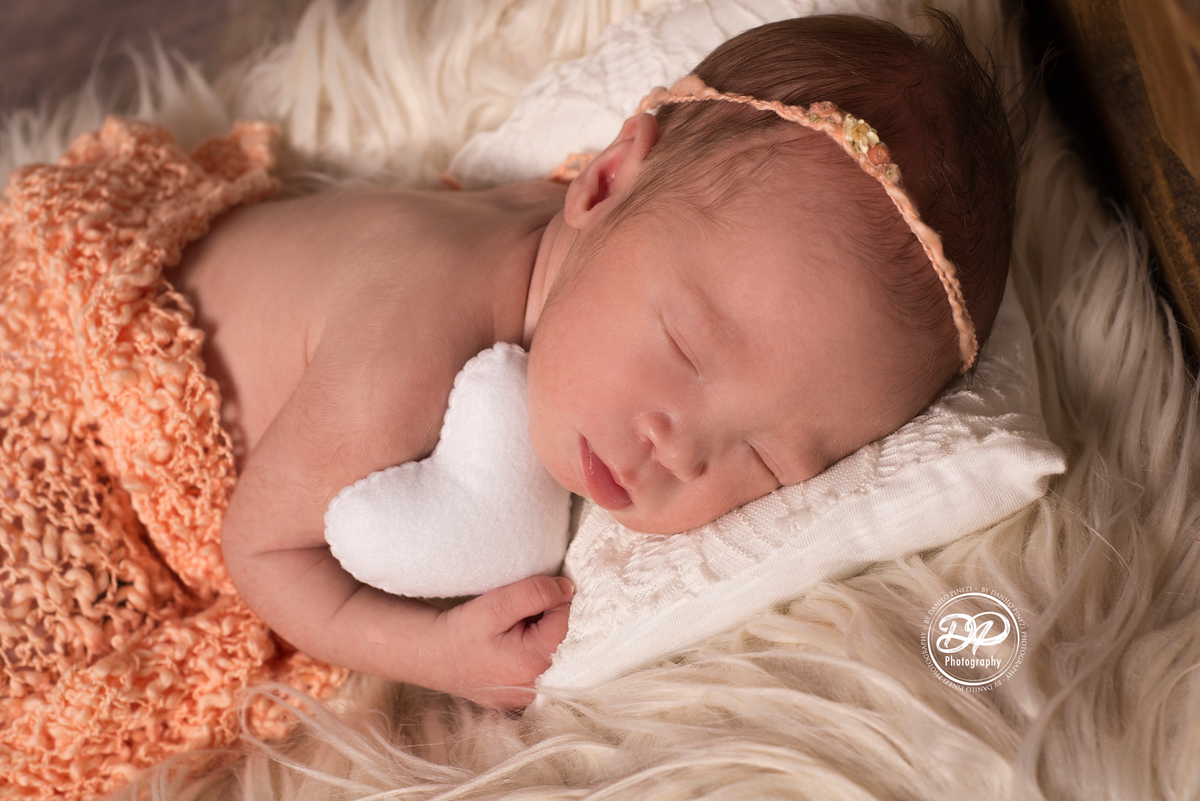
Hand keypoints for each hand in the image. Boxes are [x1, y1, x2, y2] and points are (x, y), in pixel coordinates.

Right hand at [431, 575, 572, 708]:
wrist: (429, 655)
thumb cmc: (460, 630)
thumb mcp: (496, 604)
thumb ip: (535, 593)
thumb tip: (567, 589)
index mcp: (535, 663)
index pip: (566, 620)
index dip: (551, 600)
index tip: (526, 598)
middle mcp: (537, 686)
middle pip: (562, 639)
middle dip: (546, 620)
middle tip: (516, 616)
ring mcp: (527, 695)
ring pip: (552, 653)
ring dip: (539, 635)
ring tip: (510, 630)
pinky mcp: (519, 696)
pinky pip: (538, 668)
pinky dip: (530, 651)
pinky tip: (509, 646)